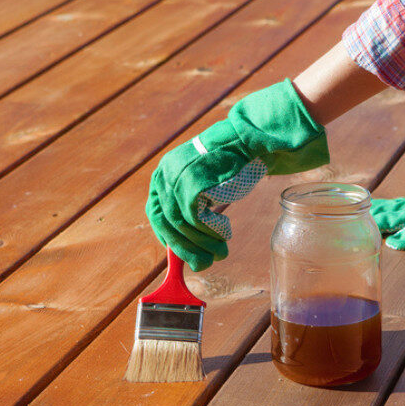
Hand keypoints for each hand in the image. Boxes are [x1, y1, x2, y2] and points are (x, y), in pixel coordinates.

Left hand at [147, 80, 328, 270]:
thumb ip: (188, 208)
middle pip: (166, 223)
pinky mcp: (193, 184)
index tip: (184, 254)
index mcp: (162, 175)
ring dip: (203, 244)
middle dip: (186, 248)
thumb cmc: (228, 167)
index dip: (170, 238)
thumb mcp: (200, 185)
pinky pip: (196, 219)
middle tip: (205, 264)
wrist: (247, 141)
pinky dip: (211, 231)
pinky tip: (225, 234)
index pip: (156, 215)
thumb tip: (185, 246)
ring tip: (221, 253)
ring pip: (182, 224)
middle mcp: (164, 175)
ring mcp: (176, 178)